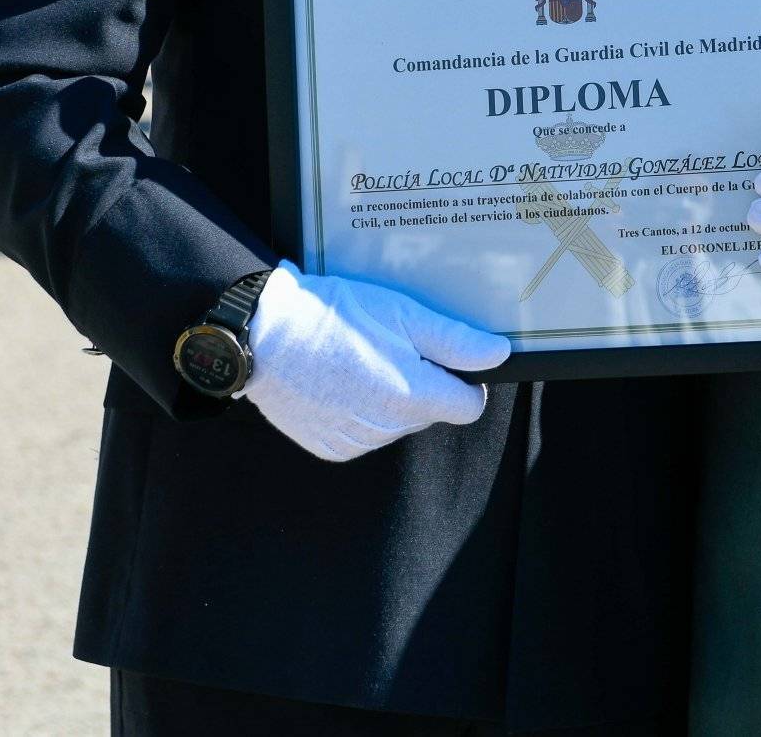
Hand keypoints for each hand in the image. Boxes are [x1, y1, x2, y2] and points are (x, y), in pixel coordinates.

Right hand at [243, 262, 509, 462]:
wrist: (261, 334)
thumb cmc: (334, 316)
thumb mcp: (402, 314)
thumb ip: (455, 341)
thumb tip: (499, 355)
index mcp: (412, 398)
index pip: (468, 406)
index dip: (465, 380)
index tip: (444, 356)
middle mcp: (387, 429)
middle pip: (430, 412)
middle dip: (423, 382)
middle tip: (393, 343)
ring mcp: (356, 441)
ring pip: (396, 422)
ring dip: (390, 396)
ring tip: (360, 356)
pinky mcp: (328, 446)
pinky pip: (362, 432)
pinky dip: (359, 409)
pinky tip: (339, 377)